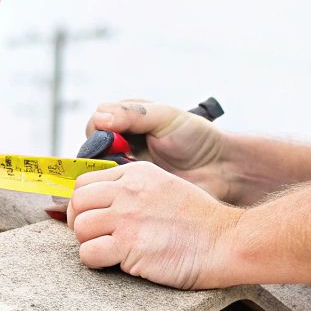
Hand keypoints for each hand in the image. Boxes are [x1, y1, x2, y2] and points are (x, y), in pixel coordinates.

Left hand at [67, 161, 240, 289]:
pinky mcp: (129, 245)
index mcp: (136, 173)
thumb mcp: (165, 188)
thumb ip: (133, 190)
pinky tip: (116, 263)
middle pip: (78, 203)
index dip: (83, 204)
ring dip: (89, 244)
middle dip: (80, 223)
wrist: (226, 242)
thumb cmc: (199, 222)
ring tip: (109, 251)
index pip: (85, 183)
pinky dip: (96, 262)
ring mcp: (127, 217)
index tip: (92, 218)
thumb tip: (101, 203)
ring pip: (80, 229)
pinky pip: (89, 254)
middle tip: (96, 238)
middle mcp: (128, 191)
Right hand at [85, 99, 232, 201]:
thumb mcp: (165, 117)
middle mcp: (120, 146)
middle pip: (90, 152)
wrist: (220, 168)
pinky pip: (110, 196)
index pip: (95, 125)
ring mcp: (124, 171)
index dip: (98, 133)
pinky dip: (112, 196)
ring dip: (104, 179)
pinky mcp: (131, 194)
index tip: (116, 140)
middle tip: (119, 163)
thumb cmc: (196, 137)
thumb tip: (100, 119)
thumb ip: (133, 114)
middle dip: (99, 159)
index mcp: (125, 121)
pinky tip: (122, 196)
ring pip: (96, 176)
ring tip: (122, 181)